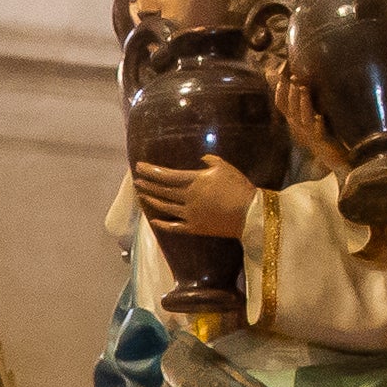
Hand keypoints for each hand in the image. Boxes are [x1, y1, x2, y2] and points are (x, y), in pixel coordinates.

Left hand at [129, 156, 257, 239]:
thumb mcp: (226, 168)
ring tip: (142, 195)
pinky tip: (153, 220)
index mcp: (195, 181)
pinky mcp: (194, 228)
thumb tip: (201, 158)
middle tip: (136, 180)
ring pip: (165, 207)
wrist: (250, 214)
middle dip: (147, 184)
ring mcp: (189, 214)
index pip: (167, 175)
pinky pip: (174, 226)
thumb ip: (211, 161)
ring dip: (152, 200)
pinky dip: (162, 224)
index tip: (139, 167)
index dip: (151, 171)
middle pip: (162, 190)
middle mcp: (188, 197)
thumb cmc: (239, 187)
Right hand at [271, 63, 347, 176]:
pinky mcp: (321, 140)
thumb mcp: (309, 117)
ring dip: (302, 103)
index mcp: (294, 121)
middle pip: (290, 110)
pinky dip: (318, 123)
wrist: (332, 157)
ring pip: (302, 118)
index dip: (279, 92)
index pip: (281, 105)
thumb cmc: (321, 135)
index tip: (280, 76)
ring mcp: (309, 134)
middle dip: (290, 94)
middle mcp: (298, 127)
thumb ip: (303, 103)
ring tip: (303, 90)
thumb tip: (299, 84)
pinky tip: (319, 117)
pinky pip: (318, 131)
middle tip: (293, 79)